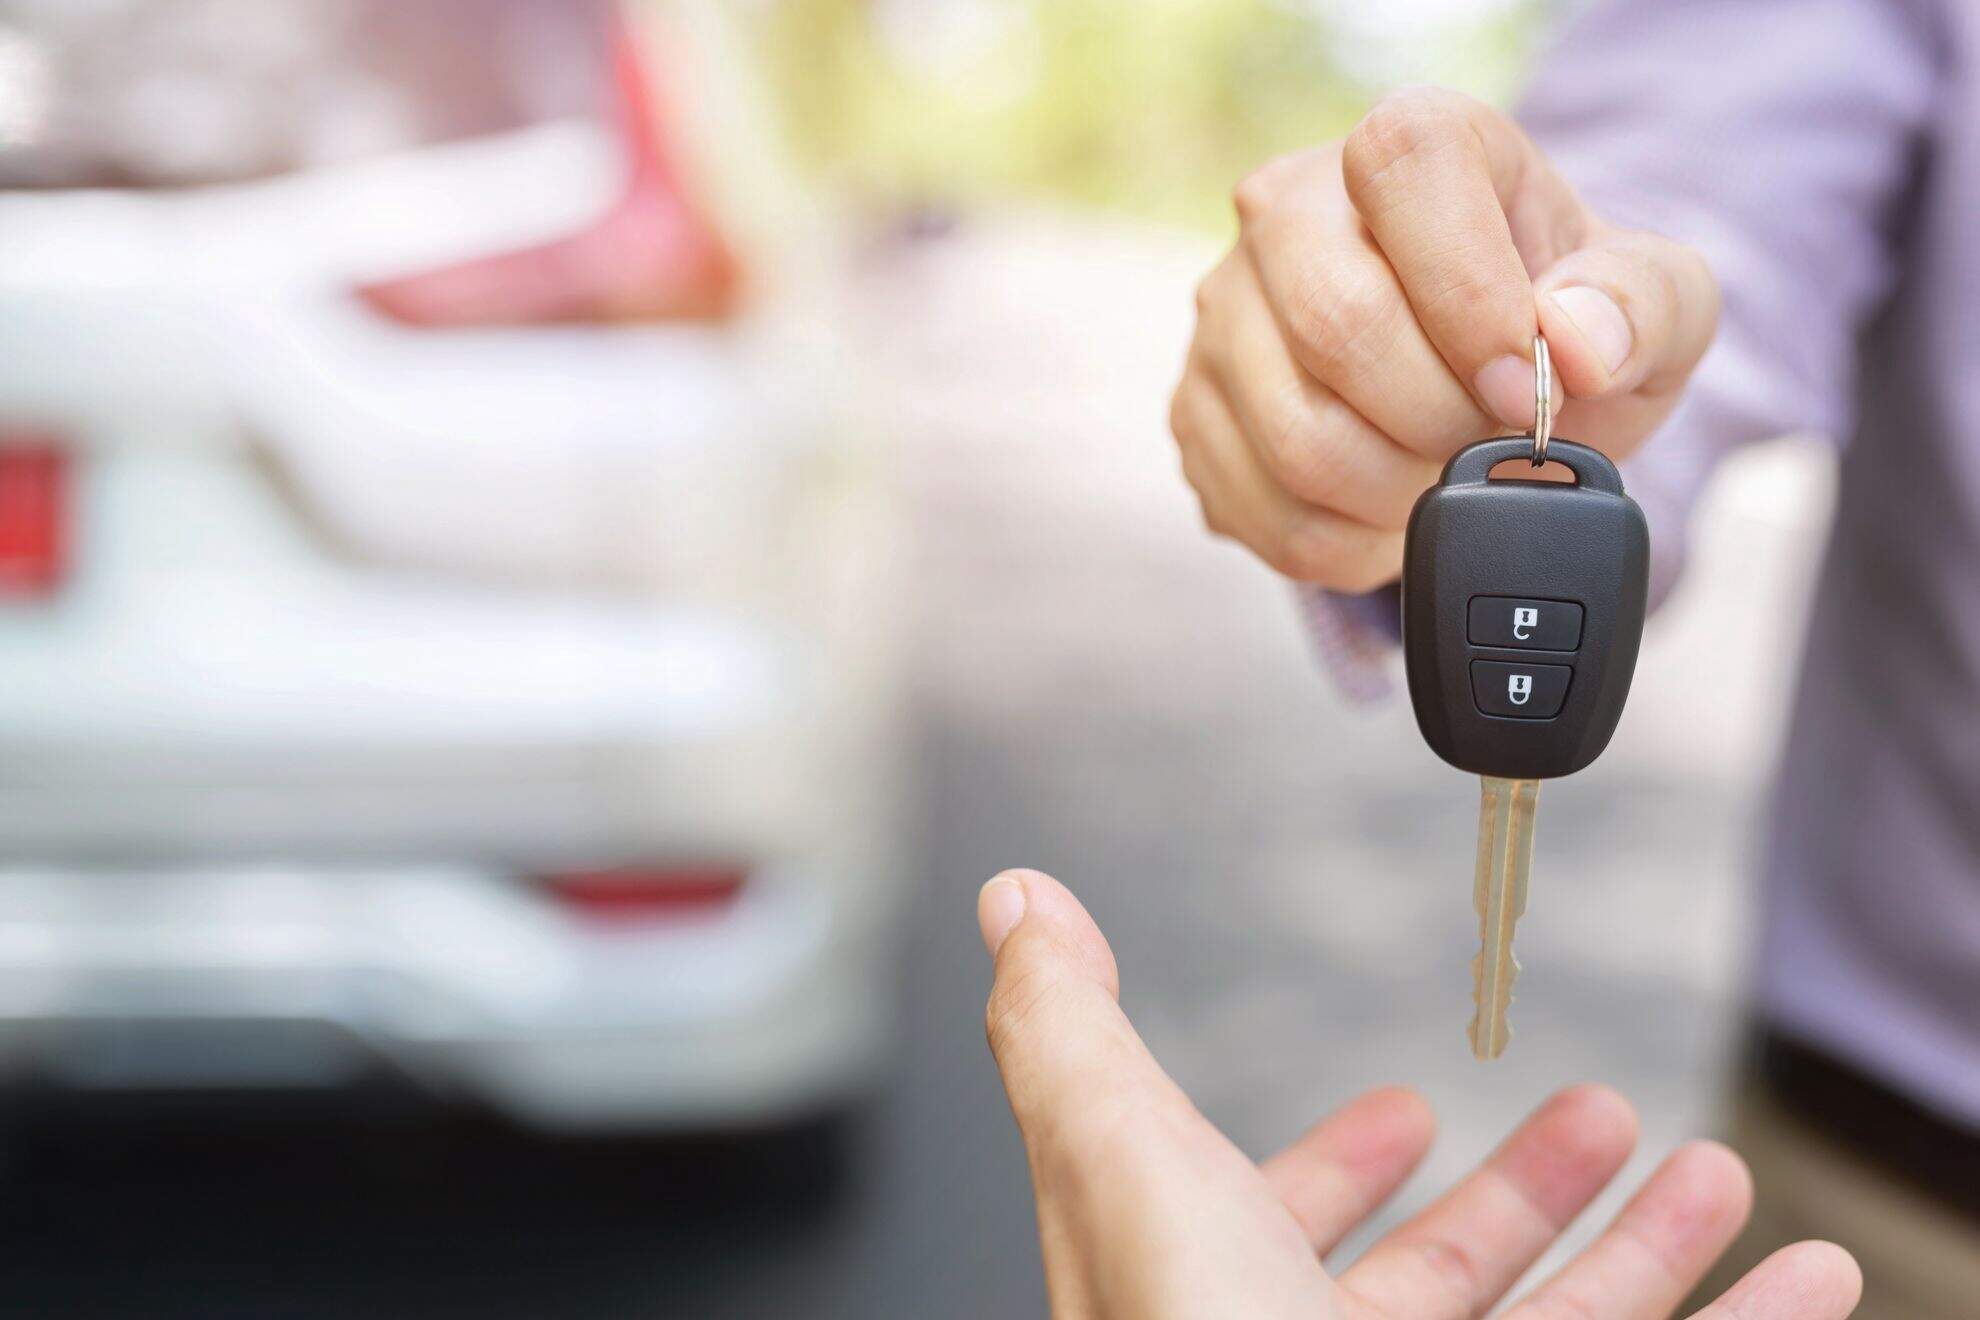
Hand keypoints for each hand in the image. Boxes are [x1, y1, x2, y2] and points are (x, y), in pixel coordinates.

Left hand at [977, 868, 1860, 1318]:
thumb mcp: (1123, 1166)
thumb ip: (1070, 1035)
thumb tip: (1015, 903)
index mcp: (1212, 1295)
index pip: (1265, 1218)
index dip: (1332, 1163)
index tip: (1404, 1114)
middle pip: (1437, 1281)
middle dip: (1527, 1192)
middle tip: (1595, 1117)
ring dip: (1646, 1249)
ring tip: (1713, 1173)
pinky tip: (1804, 1283)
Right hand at [1171, 88, 1717, 589]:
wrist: (1489, 384)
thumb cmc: (1563, 325)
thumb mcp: (1653, 302)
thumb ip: (1641, 305)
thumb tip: (1575, 342)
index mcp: (1406, 146)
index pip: (1404, 172)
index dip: (1472, 294)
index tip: (1526, 384)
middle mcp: (1286, 212)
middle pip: (1337, 325)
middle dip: (1442, 420)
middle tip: (1491, 444)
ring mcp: (1224, 317)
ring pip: (1299, 440)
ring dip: (1402, 494)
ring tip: (1445, 478)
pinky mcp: (1195, 415)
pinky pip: (1269, 517)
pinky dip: (1354, 545)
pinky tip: (1391, 510)